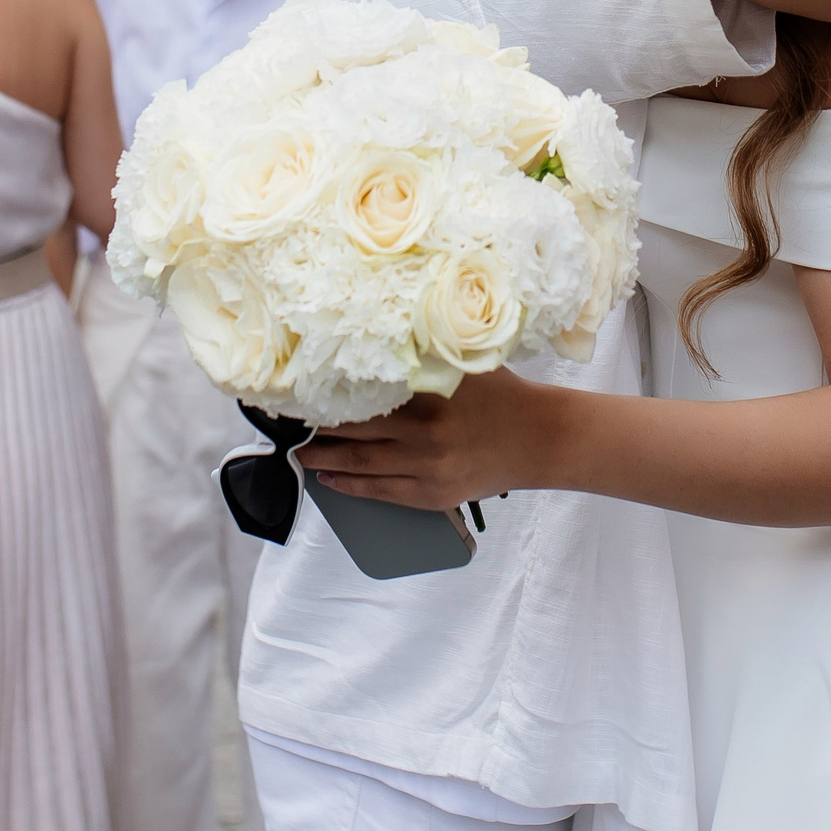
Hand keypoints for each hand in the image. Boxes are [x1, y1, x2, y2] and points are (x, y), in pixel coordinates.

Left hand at [296, 369, 560, 510]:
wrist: (541, 439)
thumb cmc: (504, 395)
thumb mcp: (466, 364)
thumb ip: (426, 354)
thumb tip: (379, 335)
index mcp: (429, 395)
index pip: (361, 394)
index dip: (327, 394)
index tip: (300, 389)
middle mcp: (424, 434)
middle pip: (352, 431)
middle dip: (316, 428)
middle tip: (289, 421)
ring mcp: (427, 468)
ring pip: (358, 464)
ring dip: (322, 459)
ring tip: (300, 453)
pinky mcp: (432, 495)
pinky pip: (379, 492)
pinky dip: (348, 486)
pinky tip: (329, 479)